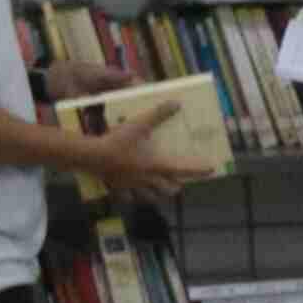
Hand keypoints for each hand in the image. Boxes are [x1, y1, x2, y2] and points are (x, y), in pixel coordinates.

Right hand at [82, 110, 196, 201]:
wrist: (91, 156)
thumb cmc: (117, 140)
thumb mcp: (139, 124)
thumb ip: (158, 114)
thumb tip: (176, 103)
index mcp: (156, 165)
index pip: (183, 169)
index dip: (199, 169)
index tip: (211, 169)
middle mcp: (147, 179)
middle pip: (168, 189)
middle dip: (175, 186)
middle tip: (179, 181)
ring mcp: (132, 187)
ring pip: (151, 197)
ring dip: (158, 194)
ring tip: (159, 189)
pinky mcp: (118, 189)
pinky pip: (129, 199)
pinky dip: (134, 198)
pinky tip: (133, 195)